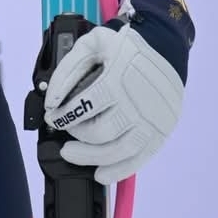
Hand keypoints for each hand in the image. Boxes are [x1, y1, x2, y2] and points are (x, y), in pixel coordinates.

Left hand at [42, 0, 192, 185]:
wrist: (165, 47)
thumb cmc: (124, 45)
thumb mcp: (92, 44)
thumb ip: (68, 68)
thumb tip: (52, 98)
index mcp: (117, 78)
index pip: (83, 106)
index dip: (63, 116)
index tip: (52, 117)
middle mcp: (136, 103)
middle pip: (100, 134)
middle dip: (75, 137)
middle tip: (64, 134)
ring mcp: (151, 121)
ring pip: (118, 152)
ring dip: (91, 158)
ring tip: (72, 155)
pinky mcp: (160, 131)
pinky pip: (139, 159)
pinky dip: (119, 170)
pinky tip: (101, 174)